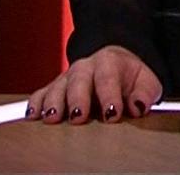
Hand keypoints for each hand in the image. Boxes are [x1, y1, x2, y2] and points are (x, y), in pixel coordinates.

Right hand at [25, 44, 162, 124]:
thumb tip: (138, 106)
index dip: (110, 97)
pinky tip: (33, 115)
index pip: (108, 78)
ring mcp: (68, 77)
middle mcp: (85, 67)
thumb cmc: (130, 78)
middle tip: (78, 117)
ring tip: (52, 117)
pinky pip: (41, 93)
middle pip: (79, 80)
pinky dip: (36, 103)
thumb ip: (145, 93)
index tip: (112, 115)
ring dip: (54, 102)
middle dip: (78, 99)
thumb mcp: (146, 82)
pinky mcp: (54, 87)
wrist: (114, 63)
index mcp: (110, 62)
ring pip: (57, 87)